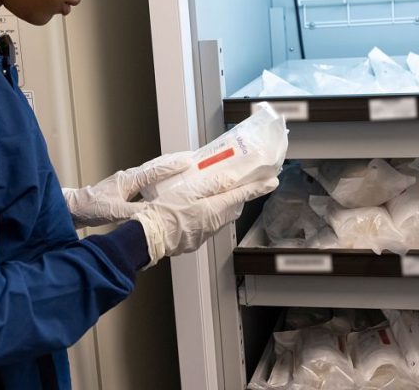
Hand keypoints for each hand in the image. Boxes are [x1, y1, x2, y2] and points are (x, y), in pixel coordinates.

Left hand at [63, 152, 192, 227]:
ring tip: (182, 168)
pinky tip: (163, 186)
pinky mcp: (124, 189)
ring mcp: (127, 182)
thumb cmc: (91, 207)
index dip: (172, 167)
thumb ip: (135, 212)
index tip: (188, 162)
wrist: (75, 207)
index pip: (155, 171)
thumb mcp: (115, 211)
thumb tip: (154, 214)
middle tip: (191, 158)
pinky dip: (158, 179)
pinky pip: (146, 181)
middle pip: (156, 166)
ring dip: (166, 169)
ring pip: (151, 172)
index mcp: (129, 180)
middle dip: (173, 162)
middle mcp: (129, 177)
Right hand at [133, 177, 278, 265]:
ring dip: (224, 205)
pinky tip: (199, 209)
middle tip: (243, 184)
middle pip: (233, 207)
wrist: (147, 238)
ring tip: (218, 194)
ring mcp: (203, 234)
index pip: (242, 195)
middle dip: (240, 196)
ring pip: (221, 217)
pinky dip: (210, 215)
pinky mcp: (194, 240)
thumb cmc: (163, 213)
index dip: (258, 187)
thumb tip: (231, 179)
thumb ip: (211, 185)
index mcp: (213, 209)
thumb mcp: (187, 191)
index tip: (271, 182)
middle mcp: (213, 224)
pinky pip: (208, 225)